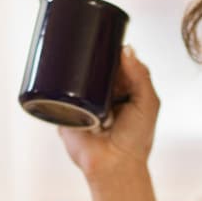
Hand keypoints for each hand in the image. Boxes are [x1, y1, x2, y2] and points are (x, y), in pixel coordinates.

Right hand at [58, 46, 159, 183]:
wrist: (113, 165)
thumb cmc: (135, 139)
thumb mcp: (147, 103)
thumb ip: (141, 77)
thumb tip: (126, 49)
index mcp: (123, 88)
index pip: (115, 61)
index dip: (110, 47)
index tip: (104, 35)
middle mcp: (102, 92)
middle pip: (93, 64)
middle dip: (88, 52)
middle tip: (85, 42)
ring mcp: (82, 100)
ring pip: (73, 74)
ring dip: (71, 64)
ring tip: (71, 54)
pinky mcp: (65, 109)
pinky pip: (56, 92)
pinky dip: (54, 81)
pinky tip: (54, 68)